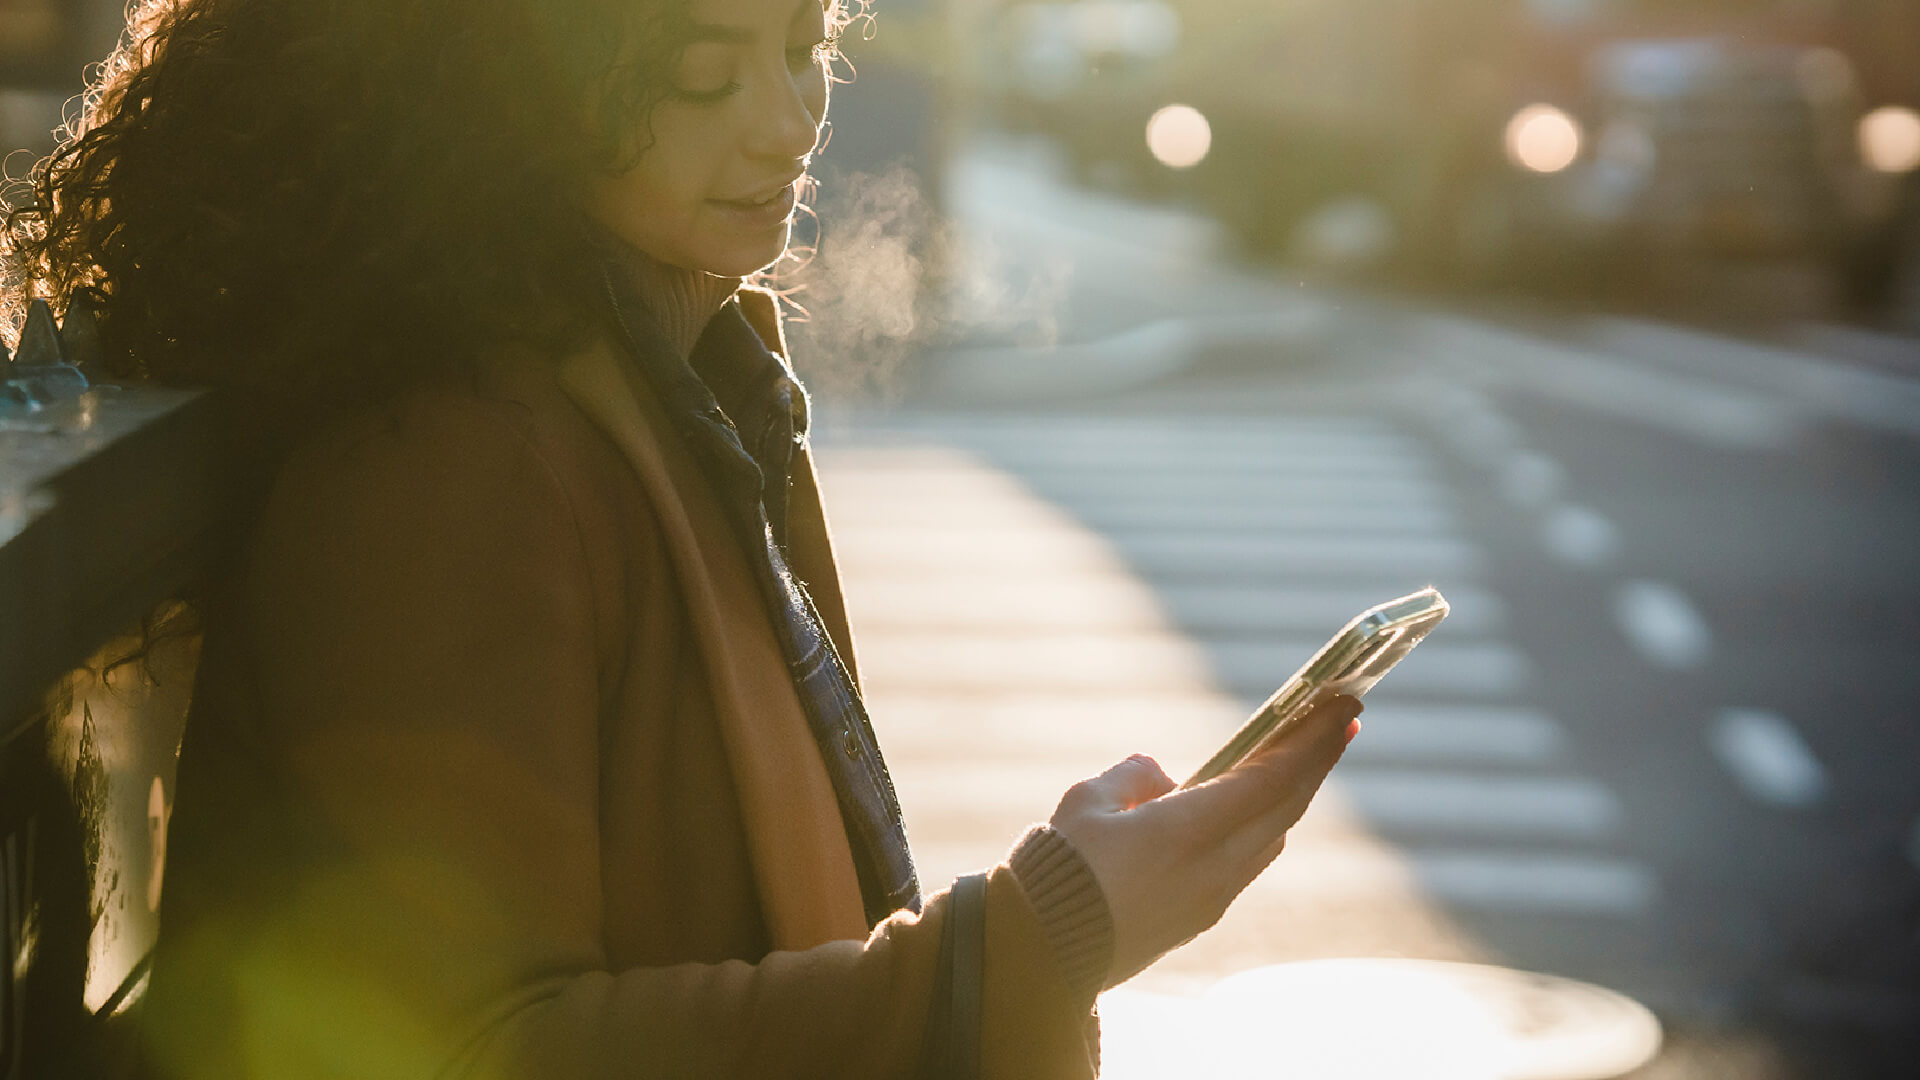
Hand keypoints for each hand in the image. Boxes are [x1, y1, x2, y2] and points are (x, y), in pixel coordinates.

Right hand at [1047, 694, 1362, 987]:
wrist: (1044, 955)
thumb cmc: (1058, 871)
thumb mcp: (1087, 802)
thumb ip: (1131, 777)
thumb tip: (1160, 773)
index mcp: (1190, 831)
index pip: (1273, 778)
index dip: (1312, 739)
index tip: (1343, 705)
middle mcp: (1215, 867)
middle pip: (1286, 806)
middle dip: (1318, 758)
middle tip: (1342, 719)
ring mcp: (1212, 897)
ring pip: (1272, 836)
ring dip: (1292, 793)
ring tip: (1302, 756)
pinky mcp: (1199, 916)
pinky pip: (1249, 860)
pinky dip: (1265, 822)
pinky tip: (1256, 806)